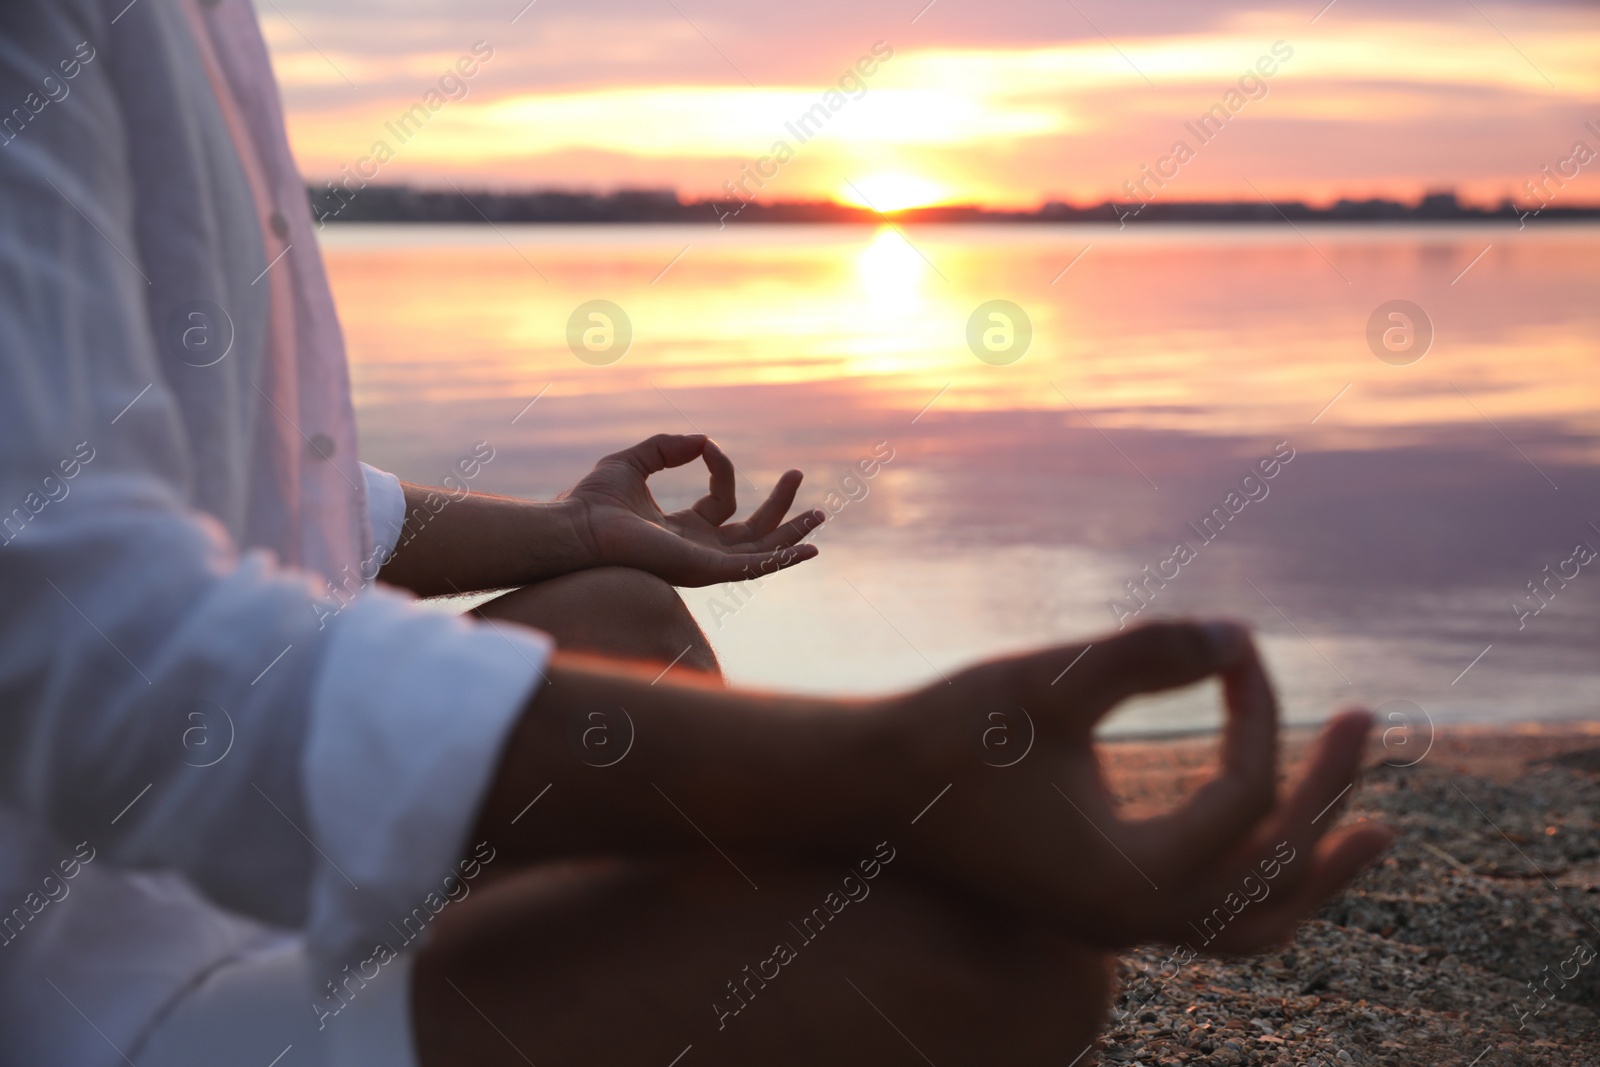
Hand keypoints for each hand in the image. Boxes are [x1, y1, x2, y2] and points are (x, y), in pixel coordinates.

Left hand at [563, 434, 824, 587]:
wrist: (575, 528)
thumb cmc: (592, 503)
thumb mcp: (633, 462)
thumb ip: (667, 448)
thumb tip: (703, 440)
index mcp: (681, 530)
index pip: (722, 501)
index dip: (721, 469)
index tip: (705, 446)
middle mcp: (696, 550)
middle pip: (751, 531)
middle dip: (779, 508)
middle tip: (797, 476)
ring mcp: (702, 563)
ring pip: (759, 551)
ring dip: (790, 534)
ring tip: (819, 514)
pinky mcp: (703, 570)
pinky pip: (752, 567)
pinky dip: (781, 559)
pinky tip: (808, 550)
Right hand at [900, 621, 1392, 951]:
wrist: (871, 782)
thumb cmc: (953, 730)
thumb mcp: (1052, 679)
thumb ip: (1147, 652)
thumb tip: (1237, 635)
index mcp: (1124, 881)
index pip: (1241, 801)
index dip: (1256, 712)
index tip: (1238, 647)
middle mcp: (1129, 921)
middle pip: (1273, 881)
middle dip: (1329, 798)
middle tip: (1370, 723)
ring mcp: (1114, 924)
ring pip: (1248, 924)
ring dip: (1313, 872)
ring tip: (1372, 830)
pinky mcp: (1098, 904)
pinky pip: (1206, 914)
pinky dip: (1254, 880)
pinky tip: (1267, 828)